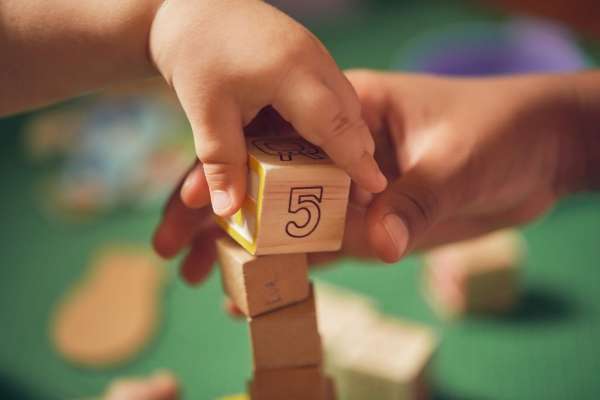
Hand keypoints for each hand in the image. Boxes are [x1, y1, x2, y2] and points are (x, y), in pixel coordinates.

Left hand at [149, 0, 385, 218]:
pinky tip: (312, 138)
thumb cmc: (194, 53)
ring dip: (343, 134)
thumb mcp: (204, 112)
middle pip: (348, 113)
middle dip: (357, 150)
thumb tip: (229, 211)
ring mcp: (312, 50)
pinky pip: (328, 88)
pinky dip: (328, 117)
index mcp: (291, 72)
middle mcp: (312, 58)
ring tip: (339, 169)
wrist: (187, 3)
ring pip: (342, 99)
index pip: (334, 123)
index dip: (356, 158)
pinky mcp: (306, 50)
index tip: (377, 185)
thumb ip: (221, 163)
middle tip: (359, 189)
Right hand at [154, 70, 583, 286]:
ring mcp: (347, 193)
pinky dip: (287, 270)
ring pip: (282, 221)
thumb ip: (414, 199)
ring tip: (195, 275)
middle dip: (214, 214)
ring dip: (239, 247)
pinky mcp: (367, 226)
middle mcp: (336, 153)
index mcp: (346, 114)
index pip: (273, 139)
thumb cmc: (500, 130)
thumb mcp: (457, 160)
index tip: (193, 201)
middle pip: (262, 183)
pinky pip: (320, 249)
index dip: (227, 169)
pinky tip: (252, 290)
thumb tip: (376, 244)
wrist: (539, 152)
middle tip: (169, 248)